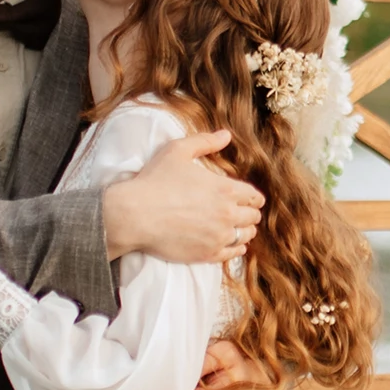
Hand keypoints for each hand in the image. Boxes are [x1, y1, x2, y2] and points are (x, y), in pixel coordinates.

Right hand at [101, 130, 262, 264]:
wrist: (135, 214)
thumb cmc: (154, 181)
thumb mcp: (178, 151)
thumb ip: (205, 142)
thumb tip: (226, 135)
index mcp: (225, 189)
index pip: (254, 196)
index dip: (254, 197)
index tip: (250, 199)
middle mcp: (228, 214)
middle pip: (253, 216)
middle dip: (250, 213)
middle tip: (244, 213)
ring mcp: (219, 236)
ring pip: (246, 236)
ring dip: (245, 231)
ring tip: (239, 229)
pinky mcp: (208, 254)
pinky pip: (233, 254)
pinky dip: (237, 249)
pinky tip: (234, 245)